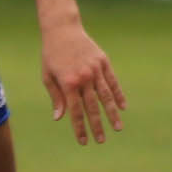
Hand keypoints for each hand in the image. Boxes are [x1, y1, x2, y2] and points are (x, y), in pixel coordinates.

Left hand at [41, 22, 125, 144]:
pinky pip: (113, 82)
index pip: (75, 111)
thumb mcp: (48, 76)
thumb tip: (59, 118)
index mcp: (68, 83)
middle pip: (92, 107)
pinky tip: (123, 107)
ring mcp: (95, 70)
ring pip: (106, 96)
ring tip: (118, 128)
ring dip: (112, 114)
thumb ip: (56, 97)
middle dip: (97, 126)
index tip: (83, 141)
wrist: (63, 30)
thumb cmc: (51, 55)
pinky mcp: (104, 62)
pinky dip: (118, 95)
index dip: (79, 128)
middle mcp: (84, 78)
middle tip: (101, 141)